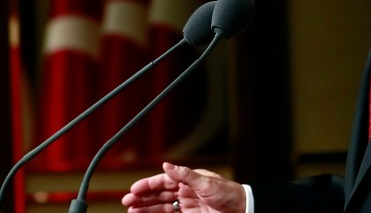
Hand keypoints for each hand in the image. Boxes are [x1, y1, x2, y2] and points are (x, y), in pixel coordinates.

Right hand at [121, 162, 245, 212]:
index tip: (134, 189)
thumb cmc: (228, 193)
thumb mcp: (206, 182)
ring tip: (131, 210)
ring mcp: (188, 203)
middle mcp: (186, 190)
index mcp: (190, 179)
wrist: (242, 209)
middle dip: (142, 197)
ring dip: (146, 207)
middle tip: (127, 201)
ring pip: (162, 205)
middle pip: (160, 194)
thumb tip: (167, 164)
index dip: (148, 185)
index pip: (164, 181)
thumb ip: (185, 175)